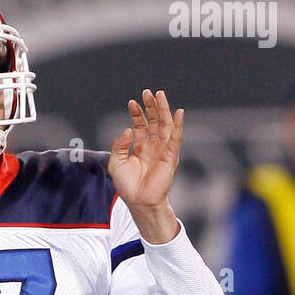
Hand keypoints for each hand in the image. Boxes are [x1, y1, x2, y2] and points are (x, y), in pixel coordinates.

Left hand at [108, 89, 181, 242]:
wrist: (139, 201)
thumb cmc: (127, 186)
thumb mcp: (116, 163)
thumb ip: (119, 145)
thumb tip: (129, 129)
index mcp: (140, 147)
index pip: (140, 125)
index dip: (137, 113)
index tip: (132, 102)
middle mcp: (152, 146)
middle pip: (154, 121)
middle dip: (151, 106)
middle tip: (147, 92)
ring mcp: (162, 150)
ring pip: (164, 125)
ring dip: (163, 110)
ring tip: (159, 95)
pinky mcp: (170, 156)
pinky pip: (176, 138)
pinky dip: (178, 125)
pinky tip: (179, 112)